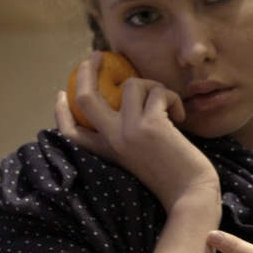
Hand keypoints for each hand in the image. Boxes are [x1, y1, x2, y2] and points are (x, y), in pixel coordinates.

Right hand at [55, 53, 219, 211]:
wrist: (191, 196)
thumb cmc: (172, 178)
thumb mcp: (138, 158)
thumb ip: (126, 138)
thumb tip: (126, 101)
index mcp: (106, 152)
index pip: (70, 133)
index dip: (61, 111)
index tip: (61, 93)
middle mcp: (112, 140)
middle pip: (85, 97)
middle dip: (87, 70)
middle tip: (98, 56)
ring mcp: (129, 131)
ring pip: (132, 84)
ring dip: (154, 88)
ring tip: (168, 108)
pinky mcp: (150, 125)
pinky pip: (158, 91)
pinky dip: (172, 98)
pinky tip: (180, 117)